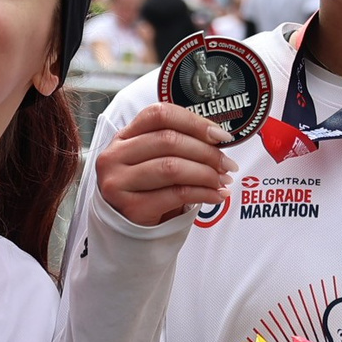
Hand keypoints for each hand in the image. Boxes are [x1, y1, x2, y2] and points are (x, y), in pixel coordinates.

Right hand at [94, 102, 232, 225]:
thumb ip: (177, 144)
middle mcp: (115, 156)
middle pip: (169, 140)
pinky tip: (216, 195)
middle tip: (226, 163)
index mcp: (123, 136)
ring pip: (172, 167)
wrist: (127, 227)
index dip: (193, 122)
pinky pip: (176, 194)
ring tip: (222, 180)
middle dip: (206, 151)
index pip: (159, 114)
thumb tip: (217, 139)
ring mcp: (119, 182)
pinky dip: (203, 193)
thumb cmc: (146, 188)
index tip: (219, 135)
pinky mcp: (131, 208)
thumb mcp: (152, 160)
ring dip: (206, 173)